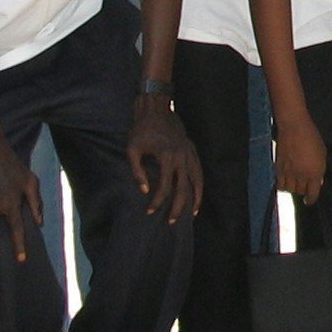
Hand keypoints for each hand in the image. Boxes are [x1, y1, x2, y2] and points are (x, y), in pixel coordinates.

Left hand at [126, 95, 202, 222]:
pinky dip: (199, 184)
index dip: (157, 202)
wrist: (157, 109)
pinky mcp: (192, 150)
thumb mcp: (132, 150)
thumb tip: (144, 191)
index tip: (149, 212)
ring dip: (196, 198)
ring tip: (193, 213)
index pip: (164, 188)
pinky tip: (196, 192)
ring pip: (198, 181)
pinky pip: (199, 171)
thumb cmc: (142, 129)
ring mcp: (190, 154)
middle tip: (171, 222)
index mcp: (167, 158)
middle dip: (178, 208)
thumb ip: (137, 172)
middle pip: (184, 189)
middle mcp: (182, 158)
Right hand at [274, 114, 326, 205]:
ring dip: (293, 187)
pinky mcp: (278, 168)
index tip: (309, 201)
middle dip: (303, 190)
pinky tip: (285, 179)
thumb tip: (318, 181)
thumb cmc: (312, 137)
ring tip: (294, 181)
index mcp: (315, 173)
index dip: (311, 199)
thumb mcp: (322, 153)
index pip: (312, 194)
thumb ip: (320, 169)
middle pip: (300, 192)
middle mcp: (301, 176)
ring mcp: (289, 173)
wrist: (294, 127)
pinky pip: (279, 184)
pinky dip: (282, 184)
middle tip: (304, 184)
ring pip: (290, 189)